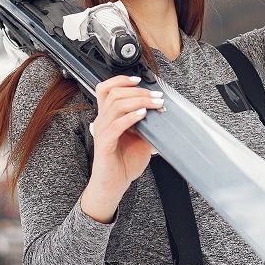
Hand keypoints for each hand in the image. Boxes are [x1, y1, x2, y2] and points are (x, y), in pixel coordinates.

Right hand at [87, 74, 165, 196]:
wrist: (114, 184)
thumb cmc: (124, 163)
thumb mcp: (141, 139)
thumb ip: (148, 125)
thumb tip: (162, 114)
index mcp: (108, 117)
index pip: (106, 88)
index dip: (121, 80)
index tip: (139, 80)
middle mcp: (102, 121)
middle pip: (115, 93)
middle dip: (139, 91)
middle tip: (157, 96)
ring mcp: (102, 131)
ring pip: (116, 105)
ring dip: (139, 101)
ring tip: (155, 104)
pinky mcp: (104, 143)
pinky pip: (116, 125)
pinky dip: (131, 117)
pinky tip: (143, 115)